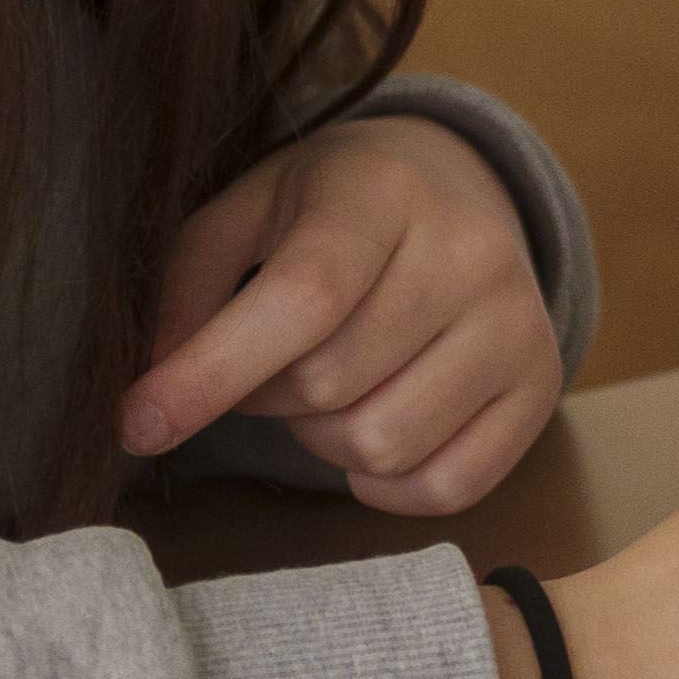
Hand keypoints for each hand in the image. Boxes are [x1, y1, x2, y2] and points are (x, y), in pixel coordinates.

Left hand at [123, 115, 566, 515]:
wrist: (456, 191)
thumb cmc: (327, 211)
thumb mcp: (244, 212)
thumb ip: (186, 292)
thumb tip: (150, 401)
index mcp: (383, 190)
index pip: (302, 300)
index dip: (210, 373)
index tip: (137, 423)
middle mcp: (471, 250)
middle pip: (331, 385)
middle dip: (268, 395)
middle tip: (268, 364)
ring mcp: (519, 321)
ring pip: (383, 444)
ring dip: (324, 437)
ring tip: (328, 388)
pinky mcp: (541, 386)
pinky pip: (443, 488)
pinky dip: (384, 481)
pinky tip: (375, 420)